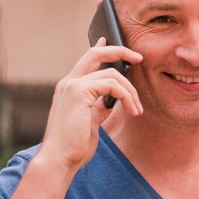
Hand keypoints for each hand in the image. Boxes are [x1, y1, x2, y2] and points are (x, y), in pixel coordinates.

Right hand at [39, 37, 142, 172]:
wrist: (59, 160)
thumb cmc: (74, 146)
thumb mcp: (90, 122)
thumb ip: (99, 107)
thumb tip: (112, 101)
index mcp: (70, 88)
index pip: (86, 60)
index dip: (100, 48)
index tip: (108, 38)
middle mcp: (68, 83)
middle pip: (96, 53)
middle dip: (120, 51)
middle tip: (139, 58)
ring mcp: (72, 86)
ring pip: (112, 74)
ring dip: (131, 92)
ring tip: (137, 109)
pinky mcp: (78, 92)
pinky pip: (113, 85)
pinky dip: (127, 97)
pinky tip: (132, 110)